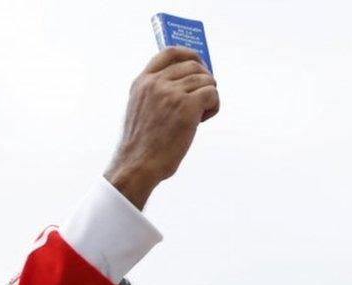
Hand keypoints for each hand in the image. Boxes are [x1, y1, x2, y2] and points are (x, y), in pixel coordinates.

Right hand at [105, 47, 219, 208]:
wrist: (137, 165)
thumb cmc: (142, 144)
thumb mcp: (140, 108)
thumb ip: (156, 92)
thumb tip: (186, 83)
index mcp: (143, 81)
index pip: (170, 52)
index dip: (190, 54)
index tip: (199, 63)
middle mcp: (156, 83)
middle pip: (194, 66)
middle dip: (204, 81)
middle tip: (203, 100)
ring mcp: (171, 93)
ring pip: (206, 80)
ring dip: (209, 96)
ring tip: (199, 116)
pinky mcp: (187, 107)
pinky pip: (212, 94)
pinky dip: (213, 106)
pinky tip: (202, 120)